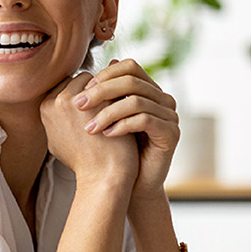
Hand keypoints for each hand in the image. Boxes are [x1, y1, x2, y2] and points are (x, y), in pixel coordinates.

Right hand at [42, 72, 139, 182]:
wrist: (102, 177)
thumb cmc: (84, 163)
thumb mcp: (58, 140)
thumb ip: (58, 116)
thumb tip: (62, 99)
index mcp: (46, 107)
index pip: (67, 85)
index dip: (85, 96)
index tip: (97, 110)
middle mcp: (58, 100)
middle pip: (82, 79)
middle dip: (97, 90)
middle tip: (110, 108)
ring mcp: (79, 99)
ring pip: (99, 80)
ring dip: (110, 91)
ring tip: (119, 109)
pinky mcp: (101, 101)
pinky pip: (114, 86)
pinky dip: (122, 95)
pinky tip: (128, 110)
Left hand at [73, 59, 179, 191]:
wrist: (133, 185)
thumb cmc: (116, 152)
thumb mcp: (106, 119)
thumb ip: (100, 98)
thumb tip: (84, 74)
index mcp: (148, 91)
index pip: (129, 67)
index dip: (105, 75)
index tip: (82, 92)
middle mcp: (163, 99)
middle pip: (132, 81)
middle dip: (102, 91)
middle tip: (79, 105)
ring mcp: (170, 116)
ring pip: (136, 101)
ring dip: (108, 113)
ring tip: (89, 127)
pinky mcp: (171, 134)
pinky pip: (145, 120)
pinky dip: (122, 126)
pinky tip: (106, 135)